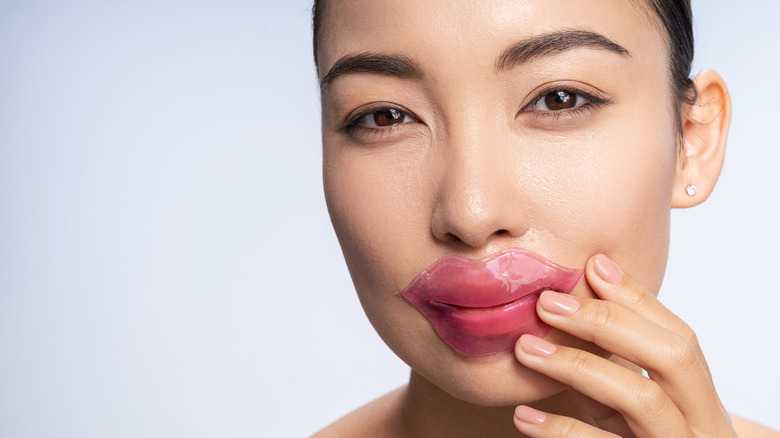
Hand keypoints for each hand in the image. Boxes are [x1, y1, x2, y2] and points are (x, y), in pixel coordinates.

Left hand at [512, 254, 735, 436]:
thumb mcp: (634, 404)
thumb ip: (618, 358)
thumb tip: (591, 278)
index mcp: (701, 402)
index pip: (680, 339)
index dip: (636, 299)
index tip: (590, 267)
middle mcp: (702, 428)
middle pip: (672, 358)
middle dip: (609, 322)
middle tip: (548, 303)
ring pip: (642, 400)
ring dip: (579, 365)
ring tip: (525, 348)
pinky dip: (562, 430)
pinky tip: (524, 415)